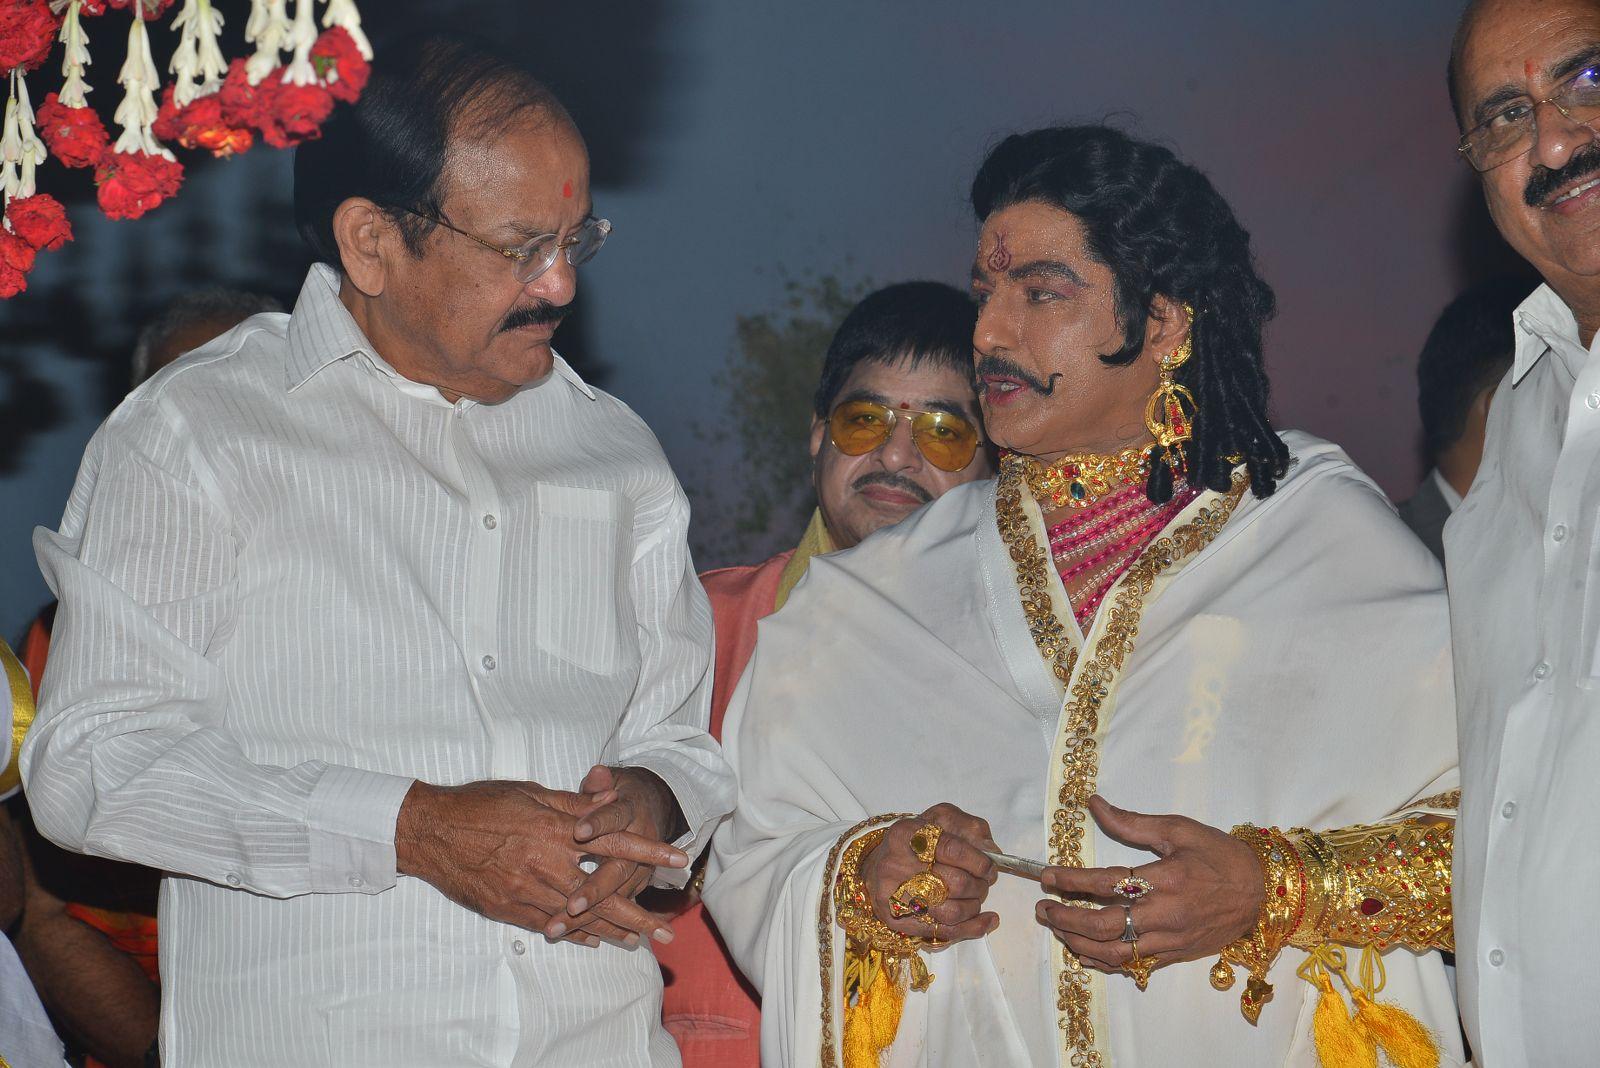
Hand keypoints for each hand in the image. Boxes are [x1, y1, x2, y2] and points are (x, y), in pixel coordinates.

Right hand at [395, 778, 687, 947]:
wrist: (431, 832)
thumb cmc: (480, 804)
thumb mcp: (531, 793)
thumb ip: (574, 802)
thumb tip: (611, 796)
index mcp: (555, 831)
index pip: (614, 843)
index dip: (649, 853)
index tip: (678, 861)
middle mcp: (545, 865)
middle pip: (602, 895)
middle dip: (637, 915)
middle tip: (664, 932)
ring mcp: (526, 892)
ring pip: (578, 918)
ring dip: (610, 931)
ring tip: (638, 942)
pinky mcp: (508, 909)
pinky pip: (549, 926)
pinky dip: (574, 935)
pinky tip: (594, 941)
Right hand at [859, 803, 999, 943]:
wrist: (877, 865)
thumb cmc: (916, 842)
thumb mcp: (941, 820)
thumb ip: (970, 828)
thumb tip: (992, 852)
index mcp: (908, 834)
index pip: (953, 850)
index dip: (979, 862)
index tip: (989, 867)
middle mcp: (896, 865)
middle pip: (955, 883)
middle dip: (980, 885)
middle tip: (983, 882)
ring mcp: (894, 896)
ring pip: (951, 912)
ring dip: (974, 907)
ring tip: (976, 898)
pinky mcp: (897, 921)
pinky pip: (943, 932)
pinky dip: (972, 929)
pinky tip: (986, 921)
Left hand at [1035, 795, 1261, 975]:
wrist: (1262, 892)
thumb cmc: (1220, 856)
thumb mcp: (1178, 829)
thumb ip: (1132, 822)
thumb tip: (1093, 805)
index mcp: (1166, 879)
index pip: (1106, 883)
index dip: (1071, 881)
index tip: (1047, 877)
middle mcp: (1165, 914)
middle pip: (1103, 924)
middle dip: (1066, 918)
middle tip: (1043, 908)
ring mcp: (1170, 940)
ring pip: (1114, 951)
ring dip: (1079, 942)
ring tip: (1058, 929)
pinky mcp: (1175, 956)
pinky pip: (1132, 965)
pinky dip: (1103, 962)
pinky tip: (1084, 952)